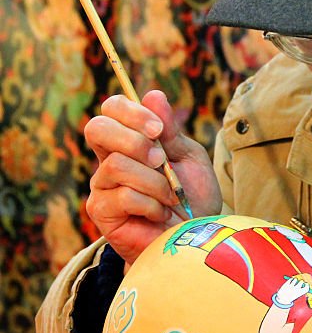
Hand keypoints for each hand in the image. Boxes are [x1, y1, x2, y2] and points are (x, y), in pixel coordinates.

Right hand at [84, 90, 221, 263]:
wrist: (194, 238)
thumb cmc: (192, 196)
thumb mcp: (188, 157)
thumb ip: (170, 130)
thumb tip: (153, 94)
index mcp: (130, 140)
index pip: (112, 109)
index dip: (131, 111)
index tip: (159, 130)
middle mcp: (109, 159)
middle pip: (97, 128)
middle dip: (134, 140)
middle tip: (161, 160)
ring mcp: (102, 185)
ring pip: (117, 164)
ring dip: (155, 182)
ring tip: (170, 197)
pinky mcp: (102, 211)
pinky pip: (124, 195)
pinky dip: (152, 204)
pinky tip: (160, 214)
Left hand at [274, 277, 309, 307]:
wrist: (282, 299)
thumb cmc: (291, 296)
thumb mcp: (297, 295)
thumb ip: (302, 290)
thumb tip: (306, 283)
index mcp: (299, 293)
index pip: (306, 287)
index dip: (307, 285)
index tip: (306, 284)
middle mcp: (296, 290)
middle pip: (301, 282)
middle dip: (301, 281)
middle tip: (300, 282)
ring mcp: (291, 287)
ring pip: (295, 280)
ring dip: (295, 280)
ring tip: (293, 283)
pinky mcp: (286, 284)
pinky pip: (290, 279)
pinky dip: (291, 279)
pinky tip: (290, 282)